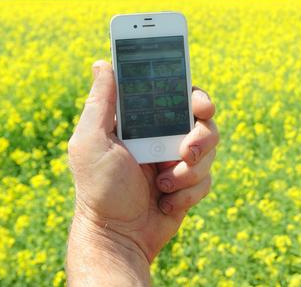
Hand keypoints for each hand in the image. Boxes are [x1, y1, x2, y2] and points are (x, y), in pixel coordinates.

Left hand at [66, 60, 218, 283]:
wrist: (118, 237)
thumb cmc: (98, 189)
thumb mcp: (90, 142)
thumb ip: (100, 102)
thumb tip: (103, 63)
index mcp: (143, 121)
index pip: (176, 93)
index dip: (194, 94)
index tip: (201, 106)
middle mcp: (163, 135)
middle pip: (203, 119)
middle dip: (201, 137)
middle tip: (186, 152)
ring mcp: (178, 159)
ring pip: (210, 149)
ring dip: (190, 170)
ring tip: (164, 185)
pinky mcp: (190, 183)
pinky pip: (208, 177)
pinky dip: (189, 192)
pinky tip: (166, 201)